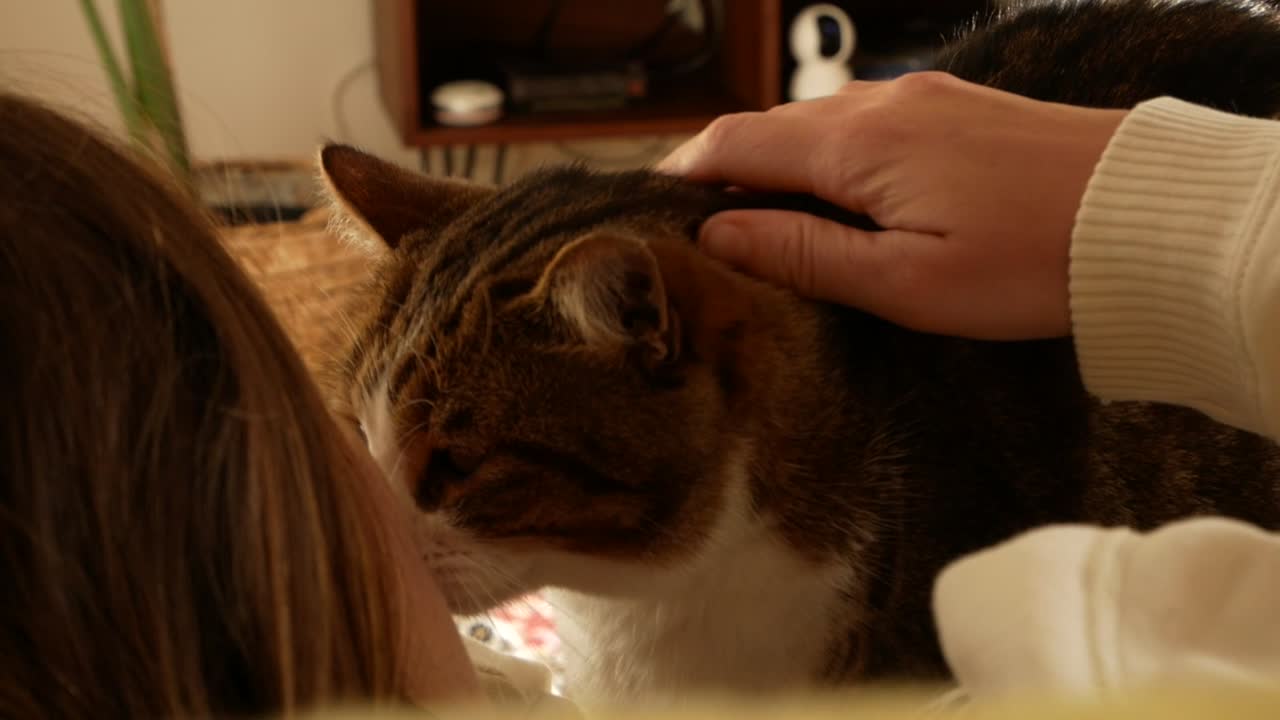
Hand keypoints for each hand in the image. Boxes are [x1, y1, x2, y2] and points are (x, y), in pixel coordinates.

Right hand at [658, 72, 1127, 339]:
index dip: (684, 174)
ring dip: (775, 158)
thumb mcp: (903, 282)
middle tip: (695, 220)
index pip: (735, 144)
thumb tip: (718, 232)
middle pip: (768, 125)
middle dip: (722, 166)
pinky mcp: (953, 104)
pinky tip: (835, 192)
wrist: (1144, 217)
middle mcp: (878, 105)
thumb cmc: (1028, 262)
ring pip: (815, 120)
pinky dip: (825, 150)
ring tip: (758, 214)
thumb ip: (803, 252)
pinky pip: (863, 119)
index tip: (651, 206)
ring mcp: (920, 96)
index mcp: (855, 147)